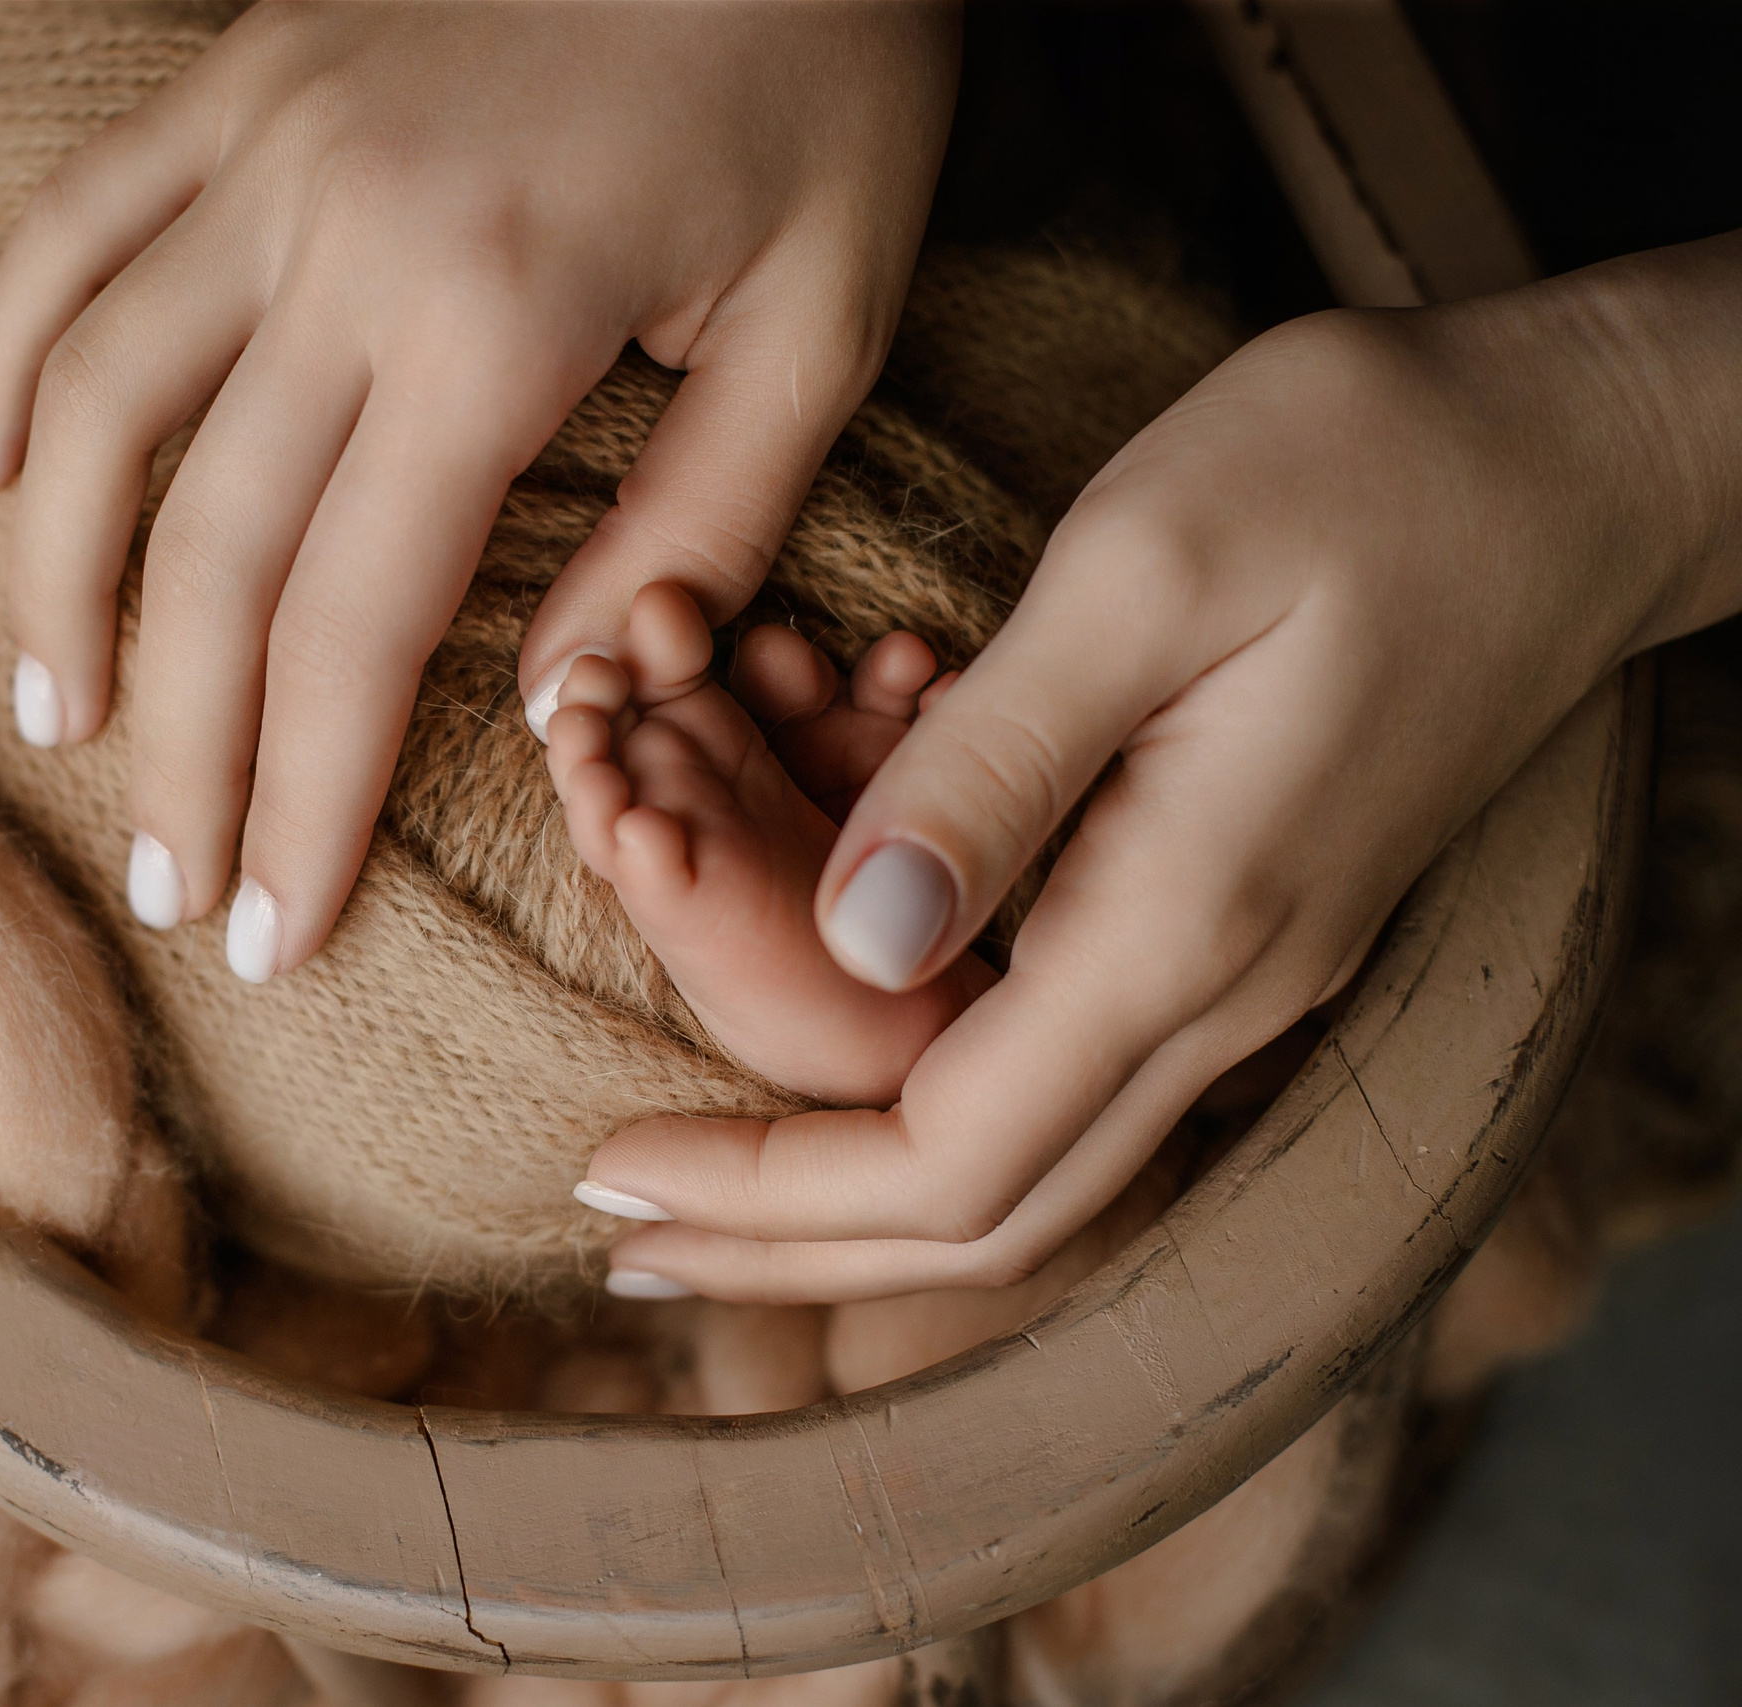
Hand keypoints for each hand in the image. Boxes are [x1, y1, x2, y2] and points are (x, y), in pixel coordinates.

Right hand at [0, 0, 957, 980]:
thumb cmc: (827, 67)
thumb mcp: (824, 316)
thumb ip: (697, 522)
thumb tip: (563, 697)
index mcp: (497, 315)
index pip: (357, 622)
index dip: (306, 795)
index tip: (278, 928)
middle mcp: (339, 236)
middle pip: (206, 546)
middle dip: (183, 744)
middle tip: (171, 884)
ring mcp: (265, 143)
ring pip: (92, 394)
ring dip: (55, 577)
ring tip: (61, 716)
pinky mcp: (237, 77)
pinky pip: (72, 226)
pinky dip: (7, 352)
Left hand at [578, 232, 1741, 1301]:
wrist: (1576, 460)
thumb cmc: (1366, 471)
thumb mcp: (1146, 571)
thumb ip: (994, 766)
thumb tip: (855, 941)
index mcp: (1182, 927)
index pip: (951, 1156)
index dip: (769, 1190)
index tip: (614, 1173)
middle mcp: (1220, 995)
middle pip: (985, 1213)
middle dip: (790, 1239)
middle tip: (621, 1230)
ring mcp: (1241, 975)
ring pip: (1029, 1162)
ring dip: (852, 1191)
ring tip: (697, 1178)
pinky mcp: (1238, 925)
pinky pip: (1065, 1075)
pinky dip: (926, 1103)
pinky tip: (835, 1061)